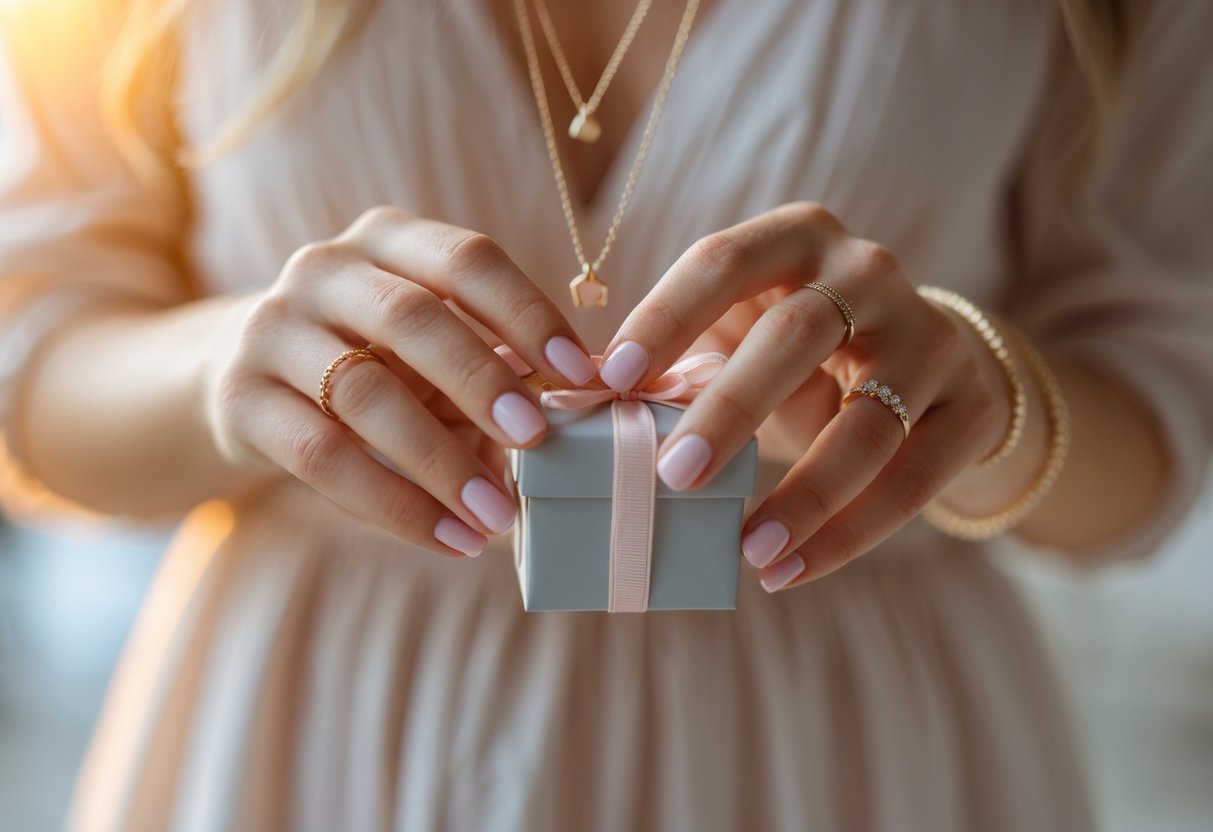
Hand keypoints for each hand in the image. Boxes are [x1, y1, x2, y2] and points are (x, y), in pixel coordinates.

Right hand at [205, 207, 596, 557]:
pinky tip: (448, 539)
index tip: (579, 372)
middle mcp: (325, 269)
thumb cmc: (372, 359)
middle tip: (536, 439)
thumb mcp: (428, 346)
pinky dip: (394, 504)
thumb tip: (588, 412)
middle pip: (413, 319)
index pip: (467, 260)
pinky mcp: (239, 399)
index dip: (527, 313)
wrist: (241, 378)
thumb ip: (495, 363)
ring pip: (365, 393)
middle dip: (482, 380)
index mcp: (389, 240)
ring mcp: (273, 329)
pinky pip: (322, 456)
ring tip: (497, 514)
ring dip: (441, 461)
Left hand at [601, 202, 1010, 589]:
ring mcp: (930, 336)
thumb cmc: (799, 354)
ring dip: (805, 493)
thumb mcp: (741, 336)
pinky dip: (851, 534)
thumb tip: (581, 407)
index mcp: (796, 238)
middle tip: (672, 478)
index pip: (723, 261)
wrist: (925, 367)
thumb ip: (679, 363)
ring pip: (868, 420)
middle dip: (730, 407)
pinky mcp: (970, 406)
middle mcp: (868, 273)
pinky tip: (790, 570)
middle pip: (798, 335)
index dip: (666, 316)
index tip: (611, 380)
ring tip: (748, 550)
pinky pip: (912, 479)